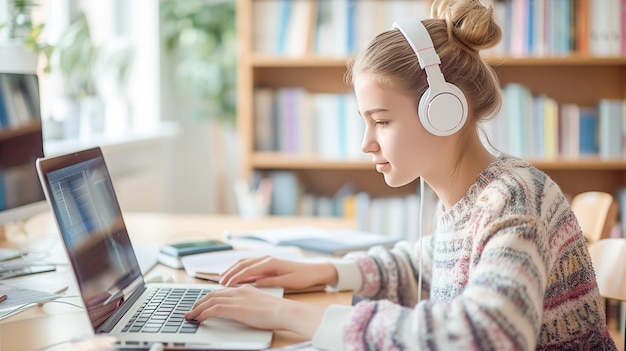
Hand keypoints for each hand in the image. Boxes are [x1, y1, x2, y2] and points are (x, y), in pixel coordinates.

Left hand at [184, 285, 324, 337]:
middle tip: (191, 310)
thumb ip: (250, 303)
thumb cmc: (277, 311)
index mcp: (245, 289)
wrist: (283, 311)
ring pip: (210, 300)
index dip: (210, 297)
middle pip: (213, 294)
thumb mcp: (261, 304)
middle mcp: (239, 291)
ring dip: (197, 308)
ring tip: (190, 316)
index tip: (202, 304)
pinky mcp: (235, 308)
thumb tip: (244, 310)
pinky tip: (200, 319)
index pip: (222, 291)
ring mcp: (236, 298)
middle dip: (200, 302)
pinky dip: (204, 313)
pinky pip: (214, 309)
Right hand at [219, 256, 337, 289]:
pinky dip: (239, 268)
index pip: (248, 269)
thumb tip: (256, 283)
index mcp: (271, 263)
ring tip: (223, 278)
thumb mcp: (288, 282)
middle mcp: (267, 258)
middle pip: (243, 263)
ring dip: (233, 269)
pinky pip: (249, 263)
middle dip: (230, 272)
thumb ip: (271, 282)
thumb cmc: (303, 277)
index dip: (235, 276)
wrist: (314, 271)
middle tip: (219, 282)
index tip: (226, 284)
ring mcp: (267, 259)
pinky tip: (234, 275)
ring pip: (244, 262)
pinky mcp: (268, 263)